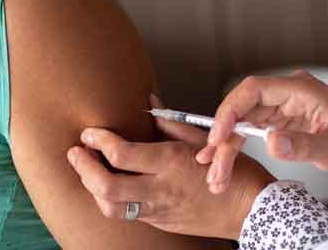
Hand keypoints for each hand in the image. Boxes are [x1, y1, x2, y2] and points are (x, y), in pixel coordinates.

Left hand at [67, 95, 275, 239]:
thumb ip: (171, 123)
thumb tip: (150, 104)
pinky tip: (112, 186)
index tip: (90, 132)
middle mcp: (160, 190)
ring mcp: (159, 211)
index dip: (99, 141)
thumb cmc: (233, 171)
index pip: (121, 154)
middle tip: (76, 152)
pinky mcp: (162, 223)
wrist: (251, 209)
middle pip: (106, 187)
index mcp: (170, 164)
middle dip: (84, 169)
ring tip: (89, 171)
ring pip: (111, 208)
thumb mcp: (204, 139)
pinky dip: (113, 200)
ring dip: (93, 189)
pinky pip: (129, 214)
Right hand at [199, 70, 327, 194]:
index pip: (254, 90)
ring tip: (216, 176)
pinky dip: (237, 147)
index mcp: (298, 89)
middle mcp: (286, 93)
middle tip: (212, 166)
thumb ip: (303, 145)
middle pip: (243, 109)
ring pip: (243, 122)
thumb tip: (271, 142)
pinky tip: (223, 164)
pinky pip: (251, 131)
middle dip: (224, 138)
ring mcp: (282, 106)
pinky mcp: (280, 120)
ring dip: (227, 147)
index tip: (218, 136)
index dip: (231, 110)